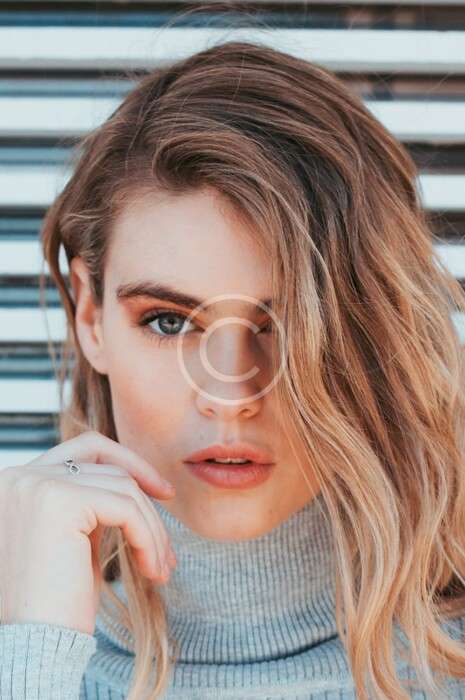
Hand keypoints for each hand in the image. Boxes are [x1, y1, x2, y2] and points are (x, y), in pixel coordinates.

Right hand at [0, 430, 176, 634]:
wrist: (34, 646)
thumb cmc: (54, 602)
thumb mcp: (73, 538)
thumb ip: (92, 504)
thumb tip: (135, 482)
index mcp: (19, 482)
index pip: (83, 448)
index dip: (127, 462)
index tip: (160, 491)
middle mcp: (20, 476)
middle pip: (106, 462)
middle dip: (146, 489)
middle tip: (170, 515)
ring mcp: (37, 485)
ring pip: (123, 486)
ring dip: (151, 528)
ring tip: (160, 566)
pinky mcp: (59, 501)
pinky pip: (126, 508)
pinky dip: (148, 537)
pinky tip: (152, 569)